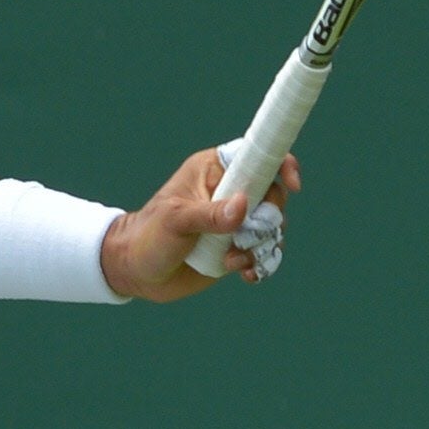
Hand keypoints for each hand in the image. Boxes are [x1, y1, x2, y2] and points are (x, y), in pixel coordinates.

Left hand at [108, 149, 300, 298]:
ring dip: (262, 245)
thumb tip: (243, 206)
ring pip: (273, 227)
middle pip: (274, 195)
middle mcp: (229, 192)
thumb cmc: (149, 237)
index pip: (256, 154)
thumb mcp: (176, 221)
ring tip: (234, 260)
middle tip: (247, 235)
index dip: (280, 164)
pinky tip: (247, 274)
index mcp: (213, 170)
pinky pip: (265, 251)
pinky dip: (261, 263)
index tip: (292, 184)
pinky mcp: (237, 247)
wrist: (137, 273)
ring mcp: (235, 221)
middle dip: (269, 218)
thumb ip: (210, 215)